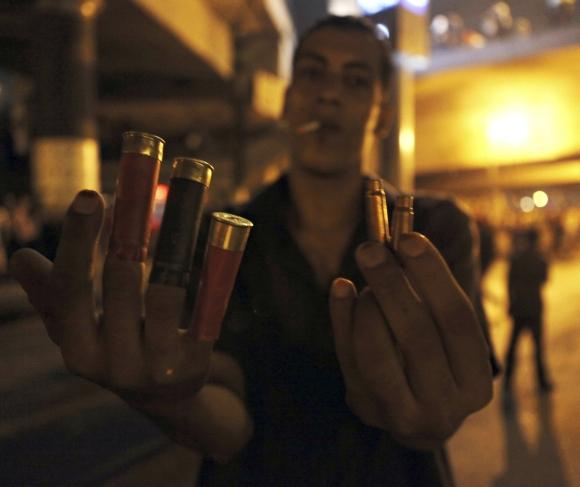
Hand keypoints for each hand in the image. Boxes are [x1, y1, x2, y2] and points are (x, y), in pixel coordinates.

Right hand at [9, 190, 212, 411]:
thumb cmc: (115, 348)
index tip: (92, 193)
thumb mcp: (79, 329)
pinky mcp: (197, 363)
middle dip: (132, 226)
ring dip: (175, 235)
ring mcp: (159, 367)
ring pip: (166, 293)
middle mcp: (114, 366)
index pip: (71, 292)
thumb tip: (22, 260)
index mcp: (77, 351)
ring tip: (187, 184)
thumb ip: (53, 295)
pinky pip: (208, 310)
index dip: (80, 242)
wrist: (164, 397)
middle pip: (121, 283)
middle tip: (144, 175)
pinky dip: (216, 267)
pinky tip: (226, 227)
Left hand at [329, 233, 491, 448]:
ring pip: (376, 352)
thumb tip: (398, 241)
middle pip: (418, 336)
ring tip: (365, 283)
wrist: (414, 414)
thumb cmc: (433, 359)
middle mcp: (445, 406)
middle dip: (391, 285)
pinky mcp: (365, 407)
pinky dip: (341, 316)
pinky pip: (346, 356)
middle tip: (369, 248)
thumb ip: (430, 296)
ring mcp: (401, 414)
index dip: (433, 276)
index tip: (408, 238)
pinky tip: (340, 287)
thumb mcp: (443, 335)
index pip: (458, 321)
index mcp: (475, 381)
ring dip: (367, 306)